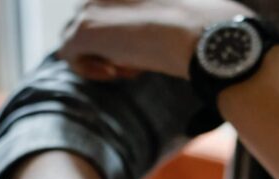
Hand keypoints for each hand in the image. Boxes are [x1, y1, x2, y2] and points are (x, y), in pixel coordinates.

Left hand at [59, 0, 252, 79]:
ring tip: (131, 66)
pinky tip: (117, 72)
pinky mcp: (84, 29)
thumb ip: (168, 22)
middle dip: (111, 43)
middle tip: (139, 60)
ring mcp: (92, 6)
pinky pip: (68, 54)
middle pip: (91, 18)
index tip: (144, 45)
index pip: (112, 8)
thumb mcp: (187, 17)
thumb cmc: (210, 30)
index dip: (123, 29)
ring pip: (77, 35)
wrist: (205, 37)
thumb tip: (172, 33)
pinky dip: (90, 69)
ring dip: (101, 55)